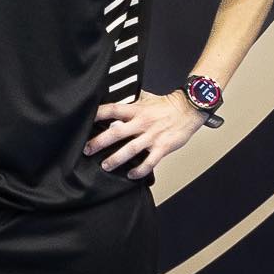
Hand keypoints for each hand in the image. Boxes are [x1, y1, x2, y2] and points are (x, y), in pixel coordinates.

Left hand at [84, 90, 202, 179]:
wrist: (190, 109)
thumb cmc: (167, 106)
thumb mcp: (146, 99)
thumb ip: (131, 104)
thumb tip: (115, 105)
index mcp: (136, 110)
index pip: (112, 109)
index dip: (97, 114)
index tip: (84, 120)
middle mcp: (142, 122)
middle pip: (116, 132)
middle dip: (100, 142)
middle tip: (87, 150)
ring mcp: (152, 136)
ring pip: (130, 149)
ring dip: (116, 159)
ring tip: (105, 166)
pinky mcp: (163, 147)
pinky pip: (149, 162)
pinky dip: (139, 169)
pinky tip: (131, 174)